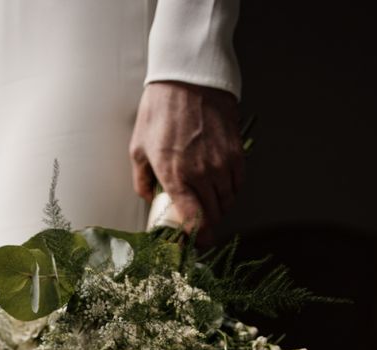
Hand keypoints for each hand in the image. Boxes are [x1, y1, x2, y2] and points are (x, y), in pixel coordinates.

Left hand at [128, 81, 243, 237]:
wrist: (188, 79)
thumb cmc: (159, 111)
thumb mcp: (138, 147)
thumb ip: (141, 179)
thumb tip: (147, 197)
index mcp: (173, 176)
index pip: (192, 219)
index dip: (196, 237)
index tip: (195, 243)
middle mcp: (200, 174)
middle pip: (212, 214)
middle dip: (207, 225)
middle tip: (200, 227)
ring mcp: (221, 163)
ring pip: (227, 201)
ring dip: (220, 209)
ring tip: (210, 206)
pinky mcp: (235, 152)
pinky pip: (238, 183)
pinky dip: (232, 191)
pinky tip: (222, 188)